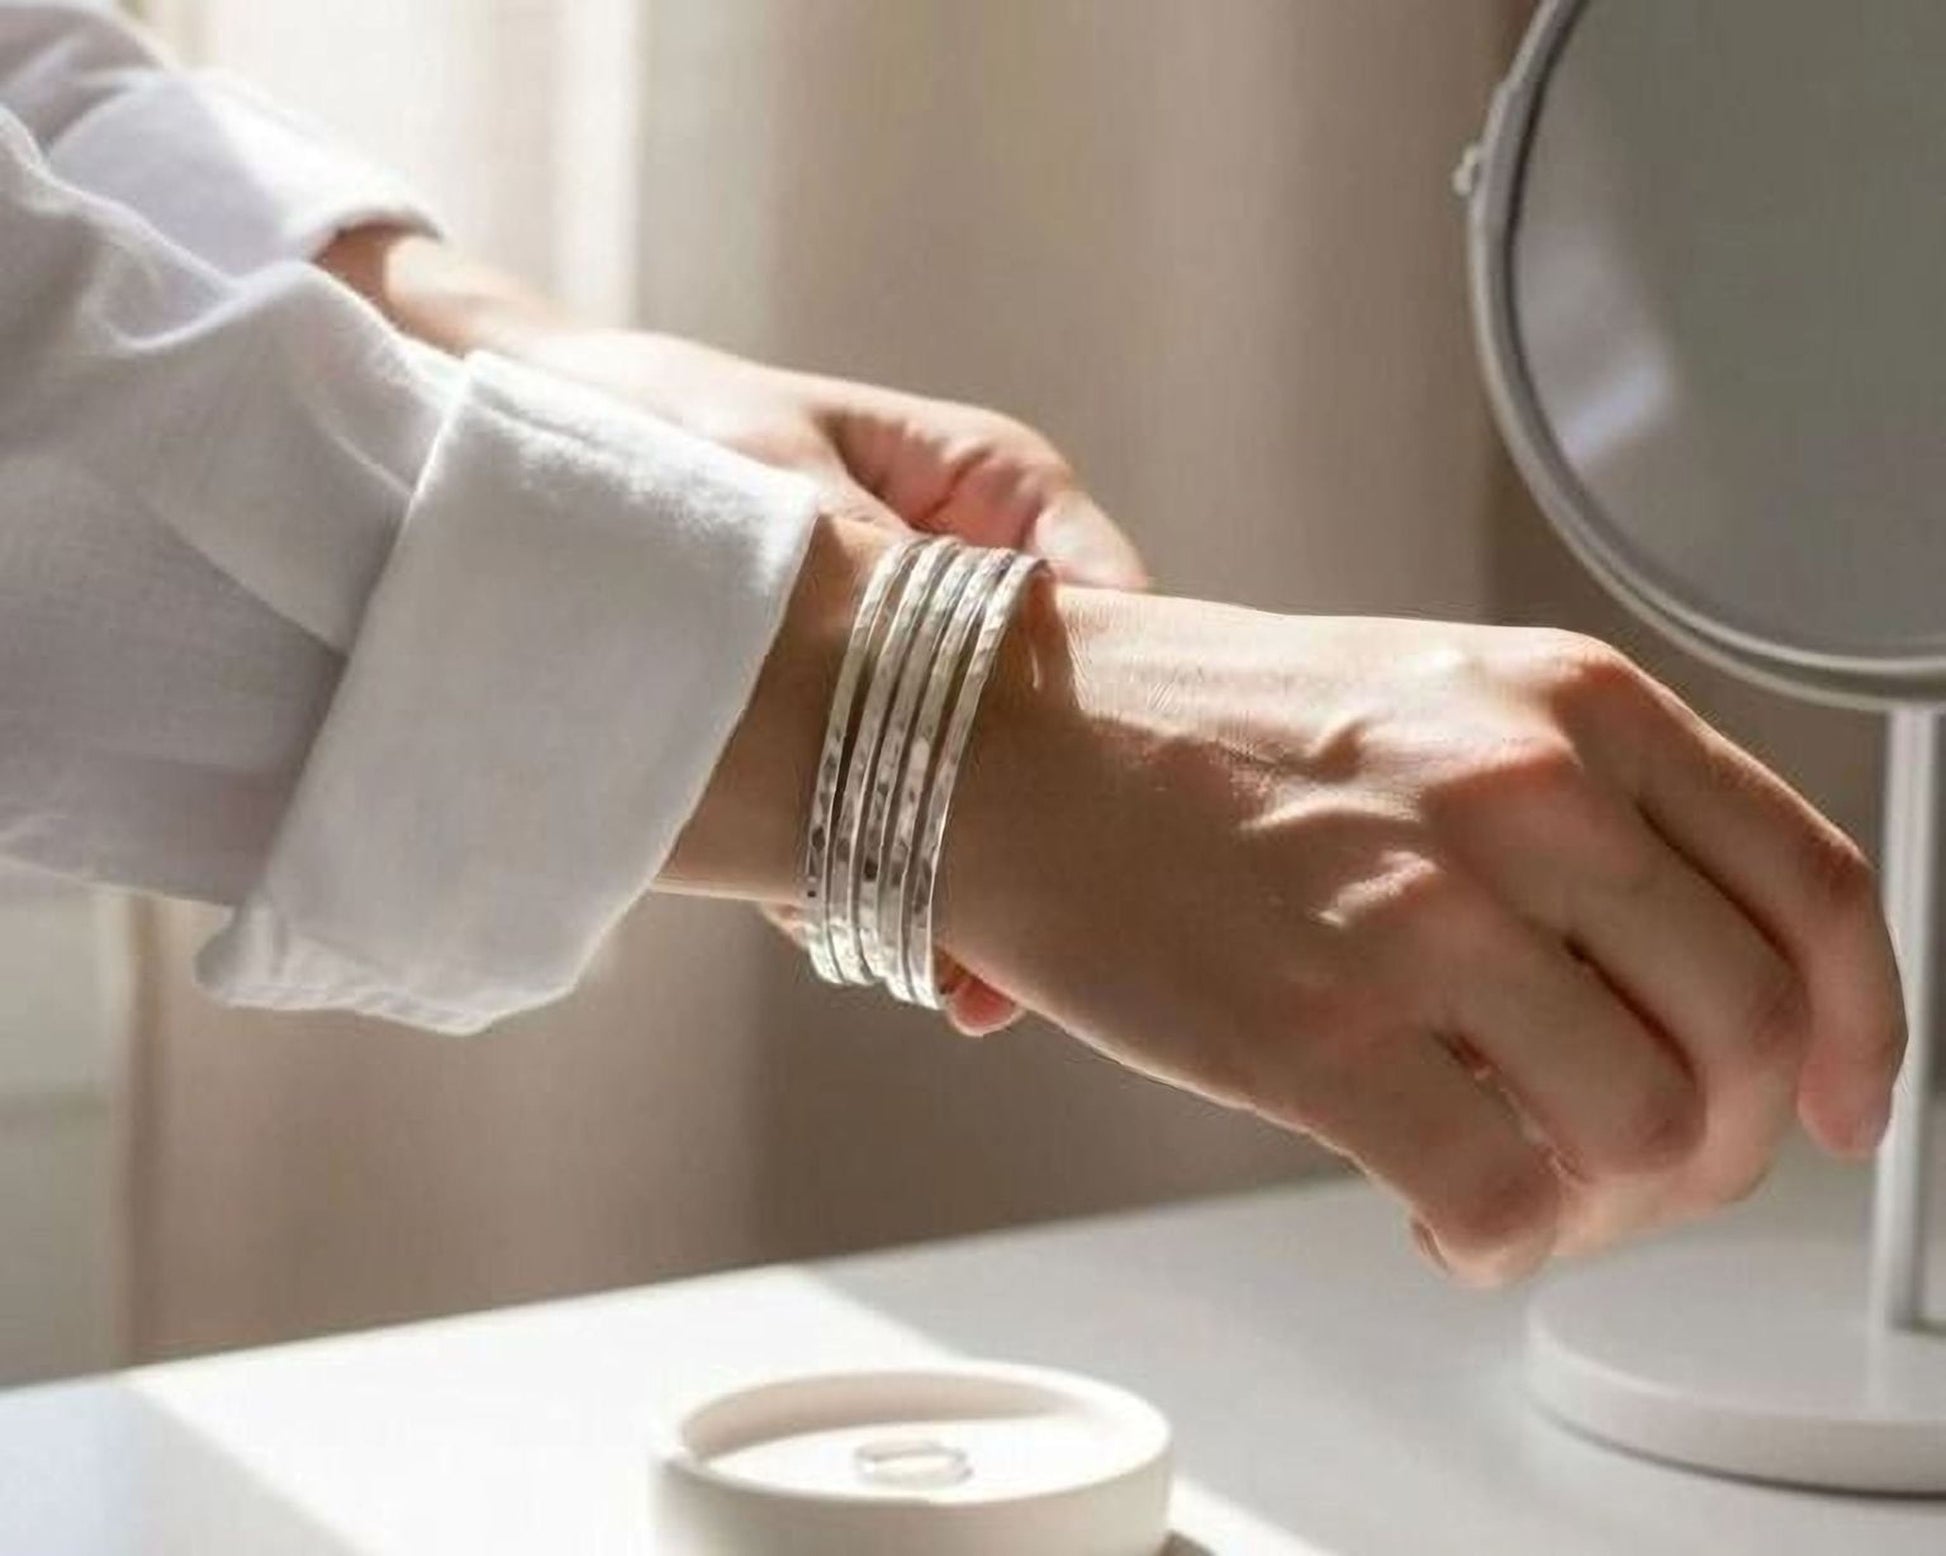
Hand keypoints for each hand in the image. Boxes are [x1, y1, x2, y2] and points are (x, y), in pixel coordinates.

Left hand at [317, 227, 1148, 1031]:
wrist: (522, 430)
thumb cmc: (651, 416)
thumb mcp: (759, 468)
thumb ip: (857, 567)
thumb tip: (928, 683)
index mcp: (985, 487)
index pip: (1101, 602)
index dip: (1109, 719)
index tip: (1087, 825)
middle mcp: (962, 581)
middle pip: (1038, 724)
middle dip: (1012, 837)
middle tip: (985, 965)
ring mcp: (903, 665)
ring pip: (959, 782)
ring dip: (923, 867)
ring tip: (895, 957)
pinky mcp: (836, 724)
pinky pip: (872, 797)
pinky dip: (844, 861)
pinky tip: (810, 912)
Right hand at [941, 586, 1905, 1284]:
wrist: (999, 737)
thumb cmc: (1184, 729)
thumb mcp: (1430, 706)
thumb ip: (1574, 816)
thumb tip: (1673, 982)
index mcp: (1568, 707)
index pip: (1814, 886)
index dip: (1864, 1028)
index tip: (1847, 1105)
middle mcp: (1522, 797)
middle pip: (1753, 1032)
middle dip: (1725, 1146)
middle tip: (1643, 1173)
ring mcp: (1423, 914)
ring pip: (1650, 1131)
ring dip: (1611, 1206)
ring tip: (1530, 1194)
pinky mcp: (1318, 1030)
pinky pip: (1502, 1197)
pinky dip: (1502, 1244)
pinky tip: (1446, 1220)